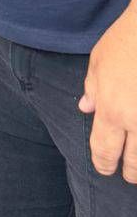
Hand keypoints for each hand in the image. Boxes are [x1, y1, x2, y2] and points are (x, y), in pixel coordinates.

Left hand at [80, 2, 136, 180]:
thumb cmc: (126, 40)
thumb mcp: (98, 62)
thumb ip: (92, 89)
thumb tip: (85, 109)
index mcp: (111, 109)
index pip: (104, 149)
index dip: (103, 163)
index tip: (105, 169)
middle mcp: (136, 120)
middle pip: (133, 160)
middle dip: (129, 171)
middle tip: (127, 176)